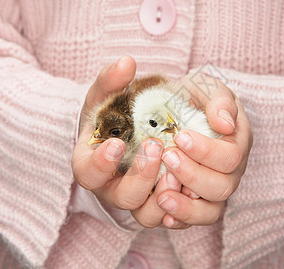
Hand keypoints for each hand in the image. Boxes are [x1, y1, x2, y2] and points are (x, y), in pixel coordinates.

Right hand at [72, 56, 180, 227]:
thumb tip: (127, 63)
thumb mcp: (113, 92)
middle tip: (157, 146)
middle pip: (124, 199)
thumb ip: (113, 78)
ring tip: (179, 170)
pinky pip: (180, 220)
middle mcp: (116, 187)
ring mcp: (143, 200)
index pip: (88, 174)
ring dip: (167, 196)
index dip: (100, 165)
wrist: (146, 125)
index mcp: (95, 162)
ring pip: (150, 216)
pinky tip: (195, 187)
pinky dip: (189, 209)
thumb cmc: (124, 111)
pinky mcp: (170, 206)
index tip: (115, 144)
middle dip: (141, 176)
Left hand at [156, 71, 252, 228]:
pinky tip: (164, 214)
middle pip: (222, 187)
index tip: (180, 136)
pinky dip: (181, 219)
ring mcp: (212, 189)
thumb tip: (225, 124)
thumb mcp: (205, 87)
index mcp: (237, 142)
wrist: (178, 106)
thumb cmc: (192, 95)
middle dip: (193, 175)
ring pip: (210, 211)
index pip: (230, 156)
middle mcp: (230, 171)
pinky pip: (194, 220)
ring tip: (162, 196)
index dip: (206, 151)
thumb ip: (218, 100)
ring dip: (187, 206)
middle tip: (167, 157)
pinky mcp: (195, 201)